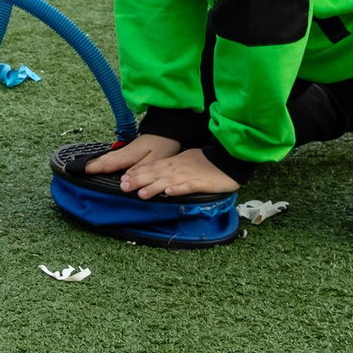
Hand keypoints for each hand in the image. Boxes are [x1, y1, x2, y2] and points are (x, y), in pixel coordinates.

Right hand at [83, 132, 179, 174]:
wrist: (167, 129)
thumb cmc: (163, 145)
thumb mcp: (155, 160)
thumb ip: (139, 171)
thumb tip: (122, 182)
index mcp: (127, 156)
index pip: (106, 164)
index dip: (91, 168)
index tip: (75, 170)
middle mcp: (123, 153)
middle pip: (101, 160)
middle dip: (86, 165)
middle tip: (69, 169)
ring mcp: (124, 151)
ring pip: (105, 159)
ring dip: (92, 163)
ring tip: (80, 168)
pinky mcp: (128, 152)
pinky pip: (111, 159)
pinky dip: (102, 162)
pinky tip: (100, 165)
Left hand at [120, 147, 240, 199]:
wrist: (228, 160)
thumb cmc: (207, 163)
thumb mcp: (186, 162)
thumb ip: (172, 169)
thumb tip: (158, 177)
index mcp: (174, 163)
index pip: (152, 167)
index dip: (137, 173)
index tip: (123, 178)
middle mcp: (178, 168)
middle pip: (156, 173)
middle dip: (139, 180)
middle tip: (123, 186)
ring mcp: (189, 175)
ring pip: (168, 180)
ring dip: (154, 187)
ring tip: (141, 193)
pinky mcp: (201, 182)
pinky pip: (188, 186)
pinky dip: (178, 189)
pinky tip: (169, 193)